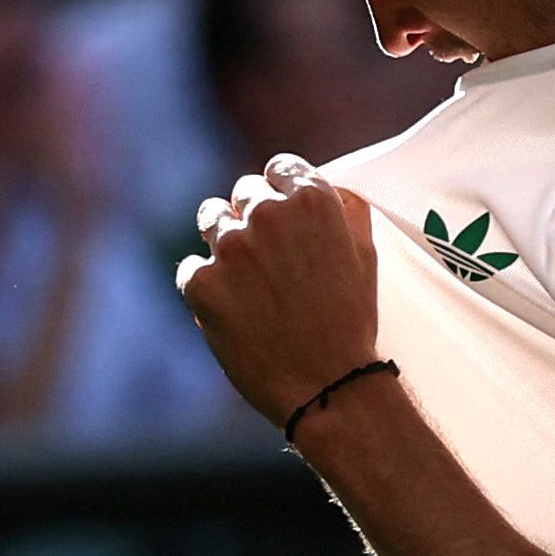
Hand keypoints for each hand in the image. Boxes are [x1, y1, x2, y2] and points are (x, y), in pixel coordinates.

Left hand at [175, 156, 382, 428]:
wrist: (328, 386)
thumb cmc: (351, 324)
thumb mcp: (364, 256)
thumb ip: (344, 213)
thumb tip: (328, 190)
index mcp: (311, 200)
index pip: (279, 169)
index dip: (279, 190)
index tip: (278, 212)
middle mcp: (266, 213)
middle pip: (244, 193)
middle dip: (251, 217)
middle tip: (263, 257)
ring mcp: (230, 247)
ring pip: (210, 218)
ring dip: (222, 240)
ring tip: (241, 277)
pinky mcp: (200, 282)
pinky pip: (190, 268)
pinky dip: (204, 286)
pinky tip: (229, 310)